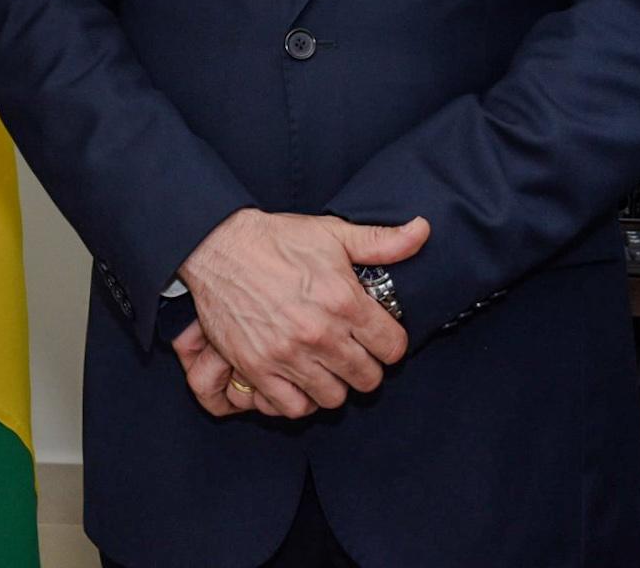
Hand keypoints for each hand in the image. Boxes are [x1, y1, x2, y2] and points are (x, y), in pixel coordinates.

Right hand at [177, 208, 428, 418]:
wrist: (216, 246)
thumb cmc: (275, 239)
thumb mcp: (332, 233)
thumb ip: (380, 242)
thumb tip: (422, 232)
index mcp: (344, 301)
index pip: (393, 347)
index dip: (389, 343)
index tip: (377, 336)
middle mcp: (320, 333)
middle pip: (367, 378)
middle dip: (365, 366)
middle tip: (352, 351)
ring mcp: (287, 354)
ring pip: (334, 397)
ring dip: (334, 384)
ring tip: (326, 366)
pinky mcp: (258, 368)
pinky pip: (294, 407)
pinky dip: (300, 399)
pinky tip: (299, 379)